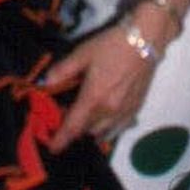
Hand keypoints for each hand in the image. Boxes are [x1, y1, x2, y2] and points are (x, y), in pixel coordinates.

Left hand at [43, 18, 159, 151]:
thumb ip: (63, 70)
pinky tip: (105, 119)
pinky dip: (109, 129)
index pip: (74, 126)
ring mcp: (125, 112)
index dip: (61, 139)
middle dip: (75, 129)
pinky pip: (120, 128)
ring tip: (85, 119)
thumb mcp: (82, 53)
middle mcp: (110, 111)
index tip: (53, 148)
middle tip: (67, 116)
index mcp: (94, 98)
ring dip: (92, 130)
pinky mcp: (136, 108)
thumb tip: (45, 83)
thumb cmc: (111, 45)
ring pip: (104, 132)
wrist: (144, 40)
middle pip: (87, 131)